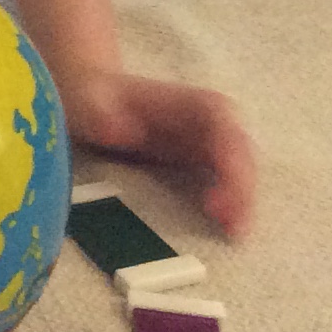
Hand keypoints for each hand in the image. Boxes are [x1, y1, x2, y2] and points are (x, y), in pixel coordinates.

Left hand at [62, 71, 254, 238]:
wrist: (89, 98)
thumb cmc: (92, 97)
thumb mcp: (89, 99)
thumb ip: (99, 114)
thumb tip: (118, 132)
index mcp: (193, 105)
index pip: (225, 132)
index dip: (229, 167)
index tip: (217, 204)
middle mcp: (210, 122)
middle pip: (242, 155)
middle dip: (243, 193)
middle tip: (233, 230)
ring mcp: (209, 143)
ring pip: (242, 173)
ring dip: (242, 204)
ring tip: (232, 234)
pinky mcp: (202, 163)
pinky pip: (227, 184)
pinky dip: (230, 207)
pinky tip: (222, 229)